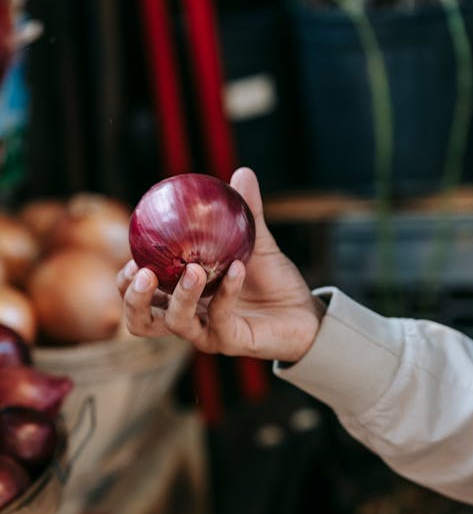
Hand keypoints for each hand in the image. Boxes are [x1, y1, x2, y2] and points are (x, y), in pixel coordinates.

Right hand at [117, 168, 323, 363]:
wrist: (305, 314)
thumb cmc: (274, 282)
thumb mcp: (257, 244)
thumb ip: (246, 213)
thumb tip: (242, 172)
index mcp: (181, 297)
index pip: (140, 294)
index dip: (125, 279)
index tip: (133, 252)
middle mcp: (188, 319)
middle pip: (140, 321)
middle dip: (133, 298)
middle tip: (142, 271)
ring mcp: (207, 333)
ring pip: (174, 323)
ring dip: (179, 296)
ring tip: (193, 270)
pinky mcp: (229, 341)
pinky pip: (220, 315)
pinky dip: (228, 290)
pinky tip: (239, 268)